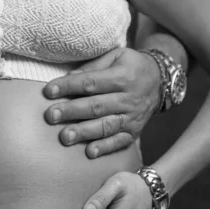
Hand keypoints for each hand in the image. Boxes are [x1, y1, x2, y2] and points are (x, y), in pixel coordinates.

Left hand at [44, 47, 160, 157]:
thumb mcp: (115, 56)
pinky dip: (104, 148)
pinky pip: (119, 142)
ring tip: (65, 137)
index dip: (69, 86)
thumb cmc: (130, 66)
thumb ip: (92, 67)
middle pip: (96, 106)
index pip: (91, 82)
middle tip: (51, 116)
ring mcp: (133, 118)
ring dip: (84, 132)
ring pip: (106, 126)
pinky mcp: (134, 132)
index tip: (48, 91)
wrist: (160, 82)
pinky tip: (89, 152)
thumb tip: (67, 78)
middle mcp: (129, 98)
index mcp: (123, 76)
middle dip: (72, 111)